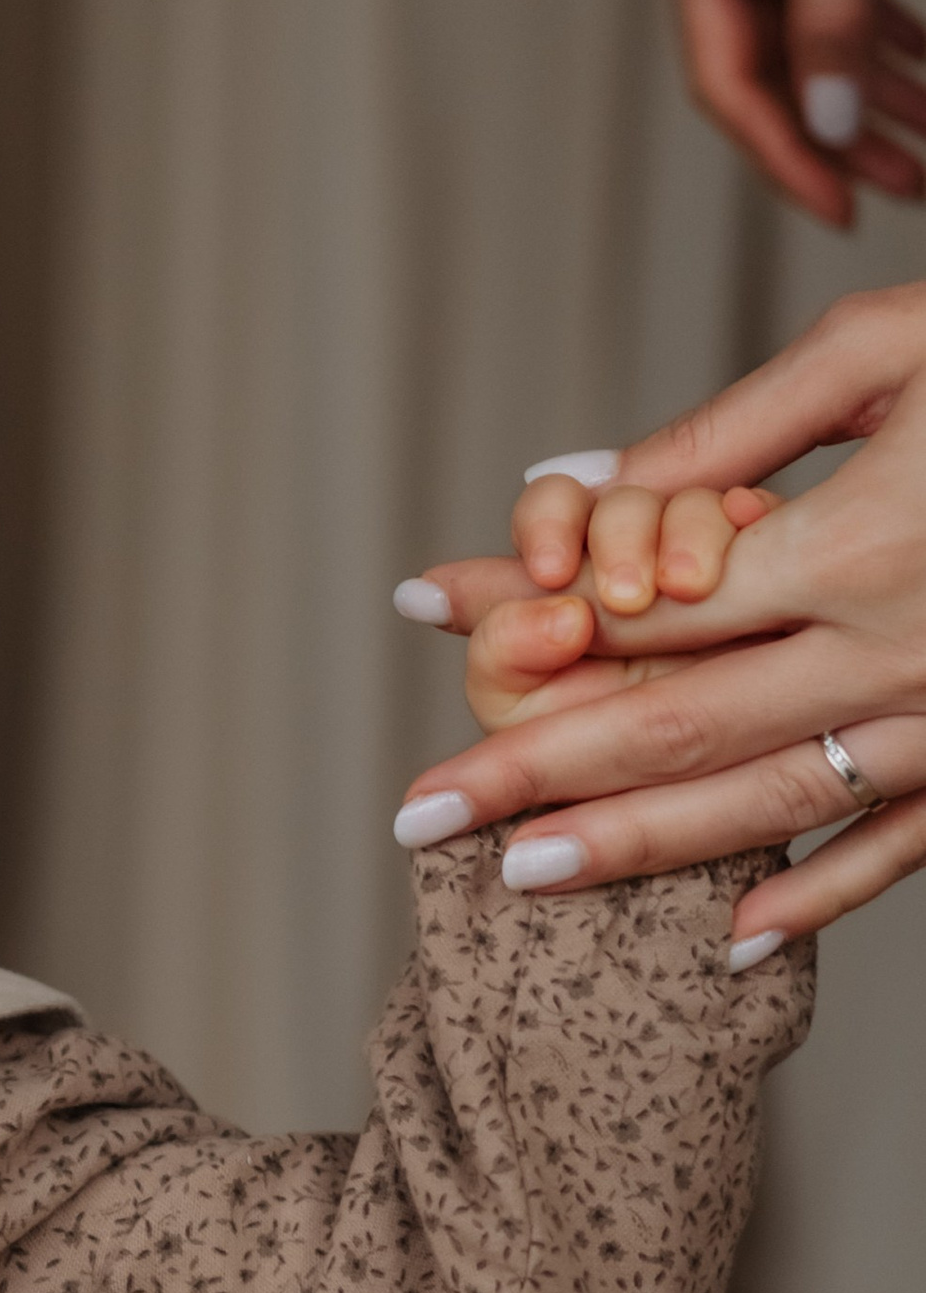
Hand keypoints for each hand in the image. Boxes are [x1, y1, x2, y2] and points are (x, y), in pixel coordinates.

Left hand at [390, 283, 925, 949]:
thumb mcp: (889, 354)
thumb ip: (734, 431)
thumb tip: (585, 490)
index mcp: (857, 541)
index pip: (646, 600)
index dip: (524, 613)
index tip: (428, 610)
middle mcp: (899, 650)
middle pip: (677, 725)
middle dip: (535, 771)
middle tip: (415, 812)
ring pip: (769, 802)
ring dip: (637, 848)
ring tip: (515, 874)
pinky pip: (905, 844)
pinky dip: (821, 896)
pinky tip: (732, 939)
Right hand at [658, 0, 925, 222]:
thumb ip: (834, 13)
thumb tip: (830, 125)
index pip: (732, 80)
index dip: (787, 154)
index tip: (845, 208)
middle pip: (770, 67)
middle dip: (839, 135)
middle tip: (909, 188)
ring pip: (809, 32)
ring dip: (869, 91)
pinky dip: (879, 30)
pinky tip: (924, 65)